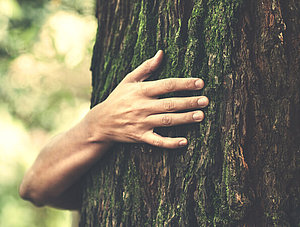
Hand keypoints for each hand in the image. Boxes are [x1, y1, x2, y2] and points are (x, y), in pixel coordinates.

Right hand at [85, 50, 208, 148]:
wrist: (102, 122)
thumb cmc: (118, 98)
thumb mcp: (129, 80)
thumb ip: (146, 68)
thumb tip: (161, 53)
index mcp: (141, 91)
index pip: (166, 85)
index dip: (184, 83)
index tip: (200, 83)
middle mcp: (142, 107)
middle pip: (170, 104)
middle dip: (189, 102)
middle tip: (205, 101)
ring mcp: (142, 123)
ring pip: (167, 121)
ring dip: (184, 119)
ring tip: (201, 116)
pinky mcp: (141, 137)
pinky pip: (157, 141)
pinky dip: (170, 143)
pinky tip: (184, 142)